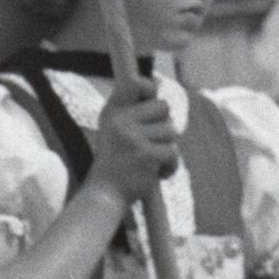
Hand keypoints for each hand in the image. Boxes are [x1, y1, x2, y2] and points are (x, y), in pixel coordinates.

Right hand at [87, 80, 181, 208]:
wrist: (104, 195)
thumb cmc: (113, 163)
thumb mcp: (113, 131)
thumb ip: (131, 112)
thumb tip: (159, 89)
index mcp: (112, 112)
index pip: (133, 83)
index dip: (148, 85)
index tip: (152, 91)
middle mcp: (121, 121)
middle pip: (163, 107)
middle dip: (164, 124)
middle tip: (152, 142)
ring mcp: (133, 137)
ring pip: (171, 131)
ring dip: (167, 149)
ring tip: (150, 162)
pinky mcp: (147, 155)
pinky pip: (173, 152)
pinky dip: (169, 166)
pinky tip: (156, 174)